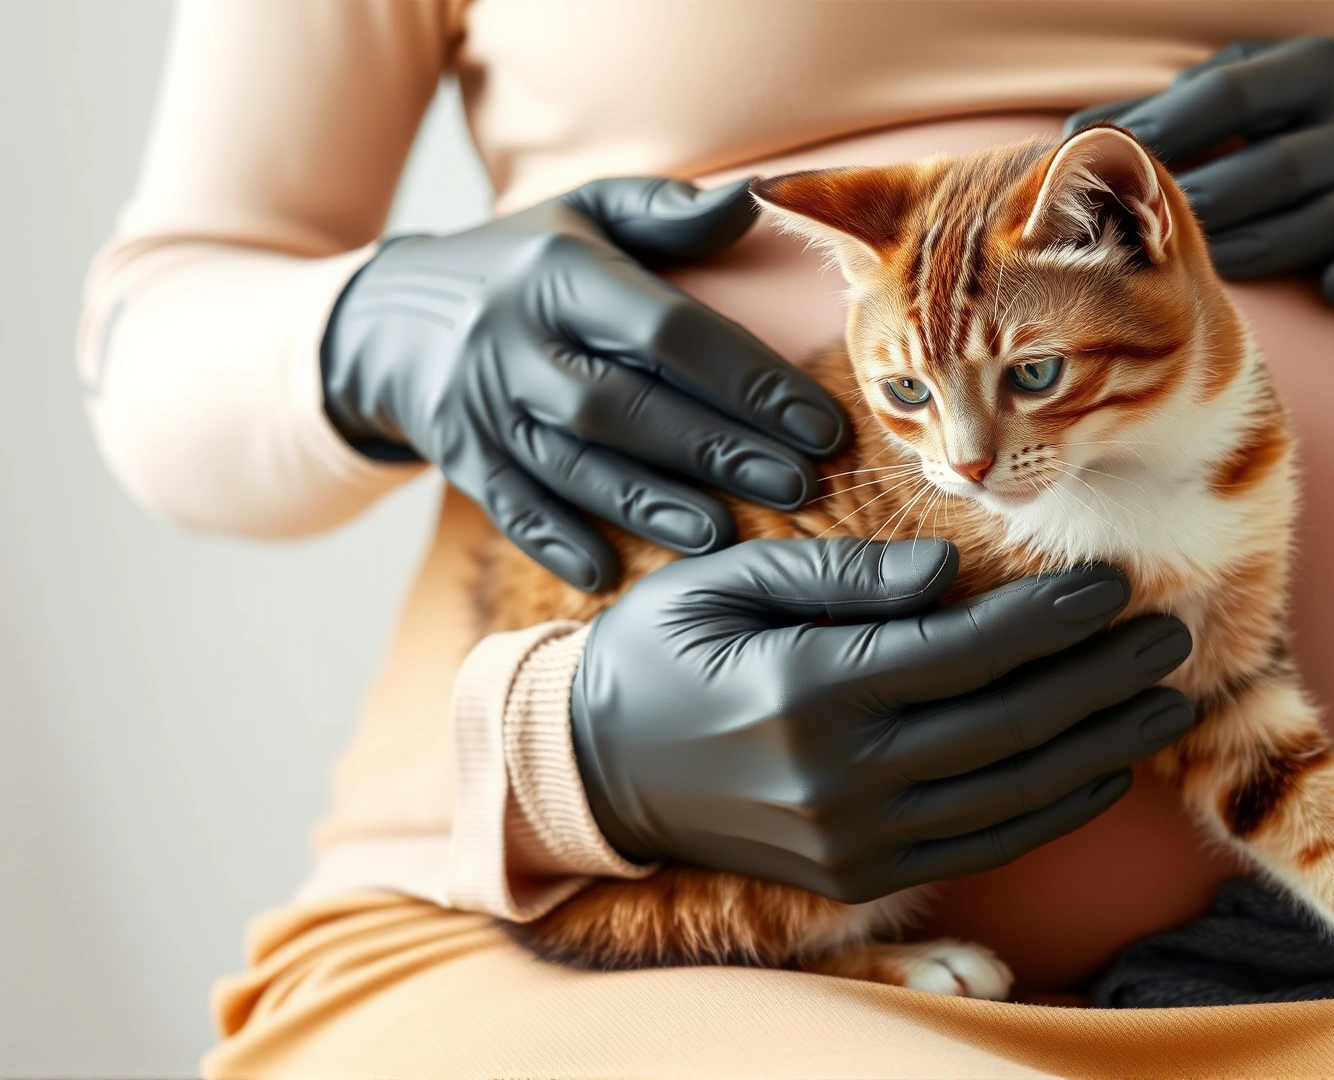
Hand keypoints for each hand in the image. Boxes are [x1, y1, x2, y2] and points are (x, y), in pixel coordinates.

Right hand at [321, 177, 848, 590]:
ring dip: (649, 504)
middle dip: (715, 450)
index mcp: (559, 271)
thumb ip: (667, 213)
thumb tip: (754, 198)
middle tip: (795, 485)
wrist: (390, 316)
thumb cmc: (524, 264)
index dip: (749, 379)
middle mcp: (514, 338)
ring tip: (724, 535)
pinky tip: (609, 574)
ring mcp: (480, 402)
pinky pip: (509, 505)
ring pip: (572, 463)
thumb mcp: (586, 216)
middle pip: (625, 404)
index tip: (819, 423)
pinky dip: (557, 541)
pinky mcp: (458, 455)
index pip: (668, 330)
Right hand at [570, 537, 1195, 903]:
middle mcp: (839, 776)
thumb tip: (951, 570)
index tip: (1111, 583)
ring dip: (1099, 747)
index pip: (966, 651)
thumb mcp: (728, 582)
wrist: (597, 769)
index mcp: (807, 689)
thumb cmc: (664, 653)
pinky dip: (1053, 812)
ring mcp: (853, 838)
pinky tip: (1104, 771)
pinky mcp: (861, 875)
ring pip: (1010, 794)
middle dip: (1100, 679)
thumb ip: (843, 576)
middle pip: (1008, 725)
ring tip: (1162, 701)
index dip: (1052, 617)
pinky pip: (982, 847)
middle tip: (1167, 635)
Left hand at [1068, 37, 1333, 384]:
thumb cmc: (1314, 148)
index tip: (1102, 163)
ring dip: (1261, 249)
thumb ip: (1181, 114)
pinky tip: (1330, 288)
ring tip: (1203, 275)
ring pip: (1327, 221)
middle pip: (1276, 165)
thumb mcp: (1263, 108)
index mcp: (1317, 69)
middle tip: (1142, 242)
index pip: (1232, 93)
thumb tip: (1078, 130)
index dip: (1166, 129)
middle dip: (1208, 204)